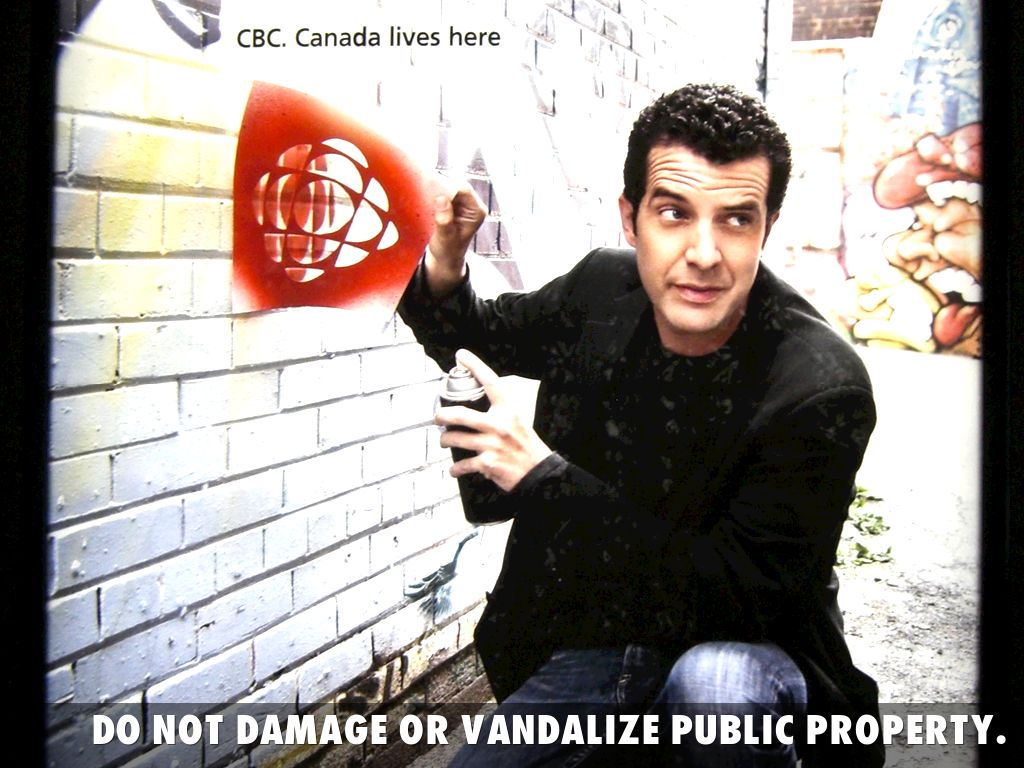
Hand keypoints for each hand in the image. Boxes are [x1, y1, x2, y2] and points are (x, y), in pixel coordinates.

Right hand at [425, 180, 485, 297]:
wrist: (446, 257)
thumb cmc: (448, 251)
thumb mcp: (445, 238)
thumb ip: (445, 220)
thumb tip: (442, 200)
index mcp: (476, 212)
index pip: (464, 189)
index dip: (447, 186)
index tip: (431, 188)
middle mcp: (473, 204)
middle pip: (456, 185)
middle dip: (440, 186)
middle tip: (424, 189)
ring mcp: (464, 203)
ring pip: (449, 186)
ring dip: (436, 189)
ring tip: (423, 194)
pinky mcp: (454, 202)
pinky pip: (444, 191)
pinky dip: (434, 193)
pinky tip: (425, 197)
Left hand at [435, 349, 552, 491]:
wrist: (538, 473)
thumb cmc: (526, 447)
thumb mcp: (518, 421)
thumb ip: (500, 412)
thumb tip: (478, 407)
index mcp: (508, 411)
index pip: (491, 382)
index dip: (475, 366)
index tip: (461, 355)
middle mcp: (499, 425)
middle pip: (460, 414)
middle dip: (442, 416)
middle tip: (437, 417)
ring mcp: (492, 445)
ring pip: (455, 439)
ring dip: (445, 441)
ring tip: (444, 441)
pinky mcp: (487, 463)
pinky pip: (462, 464)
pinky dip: (455, 469)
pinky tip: (454, 469)